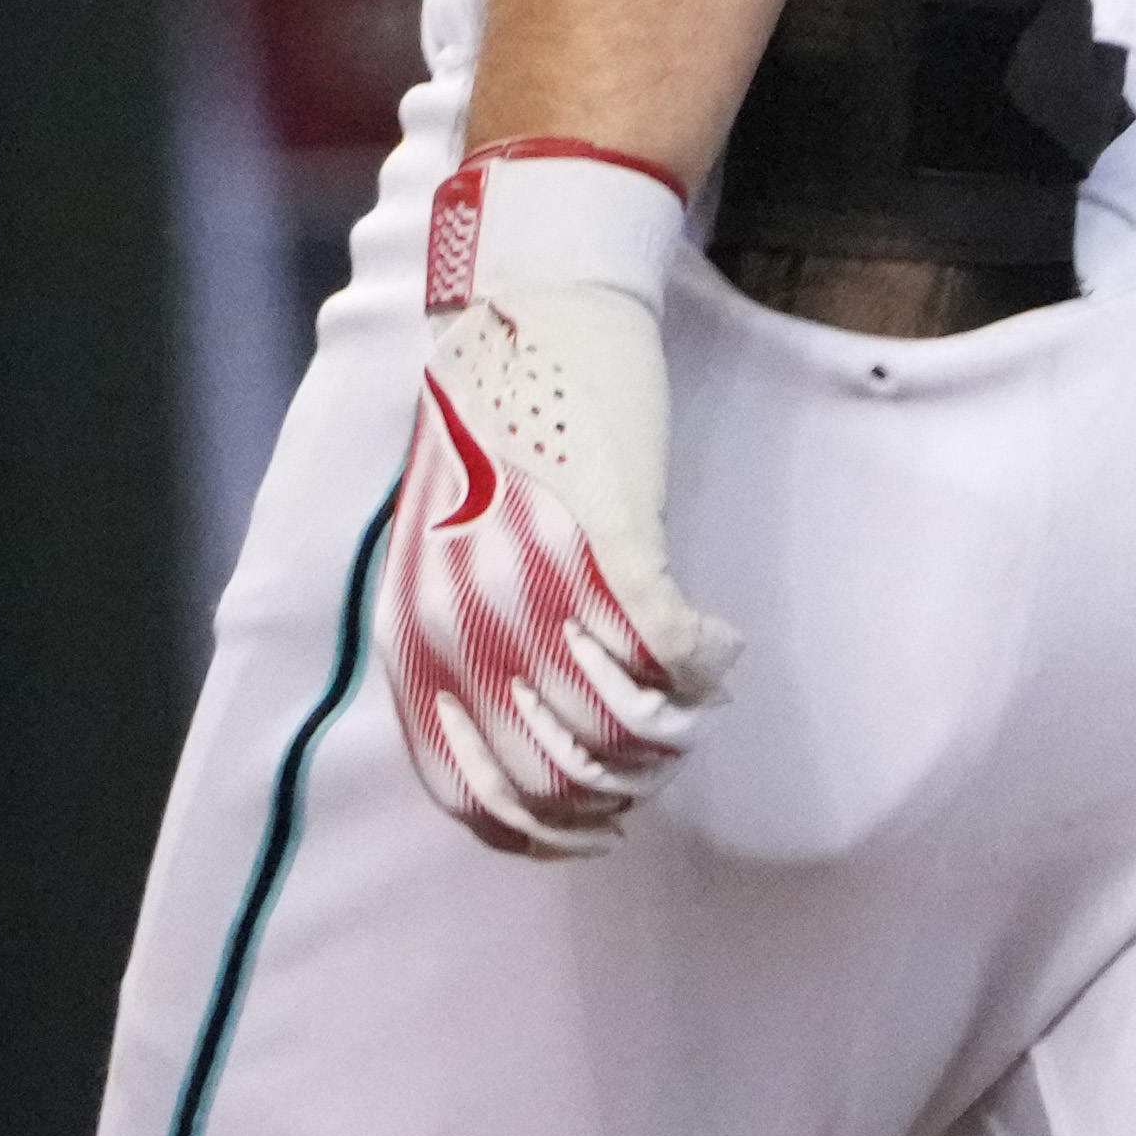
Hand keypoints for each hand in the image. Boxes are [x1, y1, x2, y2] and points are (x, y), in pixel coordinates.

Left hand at [379, 142, 735, 853]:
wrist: (527, 301)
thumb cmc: (493, 424)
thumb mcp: (441, 550)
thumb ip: (465, 642)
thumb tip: (528, 742)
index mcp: (417, 635)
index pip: (473, 799)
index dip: (544, 834)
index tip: (596, 824)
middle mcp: (467, 624)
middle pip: (559, 782)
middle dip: (623, 789)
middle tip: (659, 753)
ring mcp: (537, 583)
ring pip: (625, 729)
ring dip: (675, 731)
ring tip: (692, 696)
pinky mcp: (609, 535)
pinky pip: (672, 651)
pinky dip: (706, 664)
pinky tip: (718, 644)